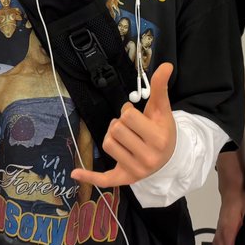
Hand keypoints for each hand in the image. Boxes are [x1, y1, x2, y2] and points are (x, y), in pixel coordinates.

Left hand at [71, 63, 176, 188]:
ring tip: (123, 137)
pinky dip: (89, 177)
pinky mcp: (125, 179)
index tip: (135, 115)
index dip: (128, 112)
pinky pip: (104, 179)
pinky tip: (75, 173)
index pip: (128, 117)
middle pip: (115, 130)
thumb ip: (160, 87)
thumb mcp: (162, 109)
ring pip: (107, 145)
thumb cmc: (162, 129)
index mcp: (158, 138)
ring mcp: (136, 170)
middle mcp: (148, 157)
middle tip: (129, 127)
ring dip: (111, 136)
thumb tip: (166, 65)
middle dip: (119, 123)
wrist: (170, 157)